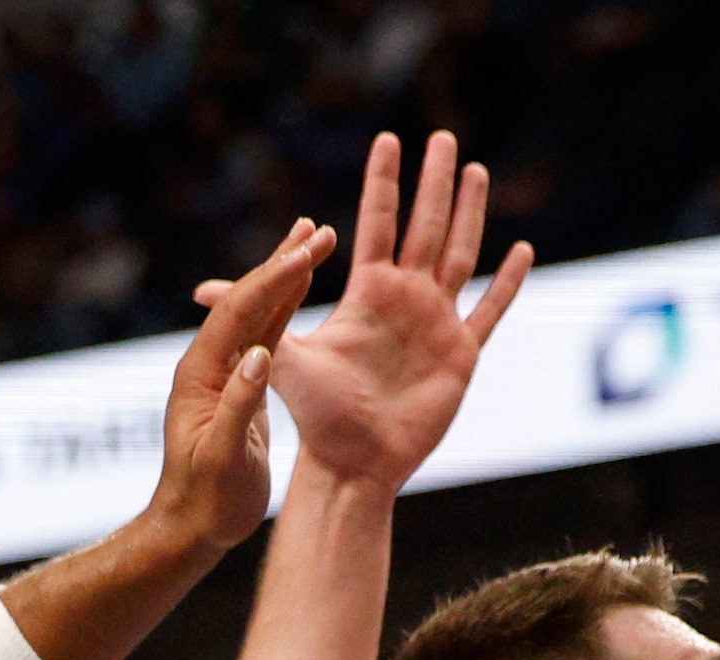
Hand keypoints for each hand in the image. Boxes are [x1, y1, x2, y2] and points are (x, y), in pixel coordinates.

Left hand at [147, 220, 337, 551]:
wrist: (193, 527)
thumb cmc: (207, 499)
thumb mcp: (223, 456)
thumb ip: (239, 405)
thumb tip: (259, 356)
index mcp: (202, 373)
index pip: (240, 312)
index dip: (274, 279)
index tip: (307, 252)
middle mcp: (212, 364)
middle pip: (250, 301)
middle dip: (284, 264)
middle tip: (316, 229)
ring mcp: (228, 373)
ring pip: (261, 313)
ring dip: (288, 278)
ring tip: (313, 242)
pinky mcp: (245, 387)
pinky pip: (270, 336)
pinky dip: (289, 307)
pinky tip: (304, 288)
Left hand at [195, 131, 531, 493]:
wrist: (354, 463)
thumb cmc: (316, 416)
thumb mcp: (281, 358)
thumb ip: (252, 315)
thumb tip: (199, 289)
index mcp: (368, 293)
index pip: (377, 222)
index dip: (383, 182)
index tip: (386, 140)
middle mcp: (404, 300)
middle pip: (424, 226)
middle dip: (432, 182)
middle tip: (440, 137)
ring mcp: (436, 323)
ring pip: (460, 255)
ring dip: (469, 213)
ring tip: (476, 171)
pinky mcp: (461, 354)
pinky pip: (489, 310)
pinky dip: (506, 283)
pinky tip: (520, 251)